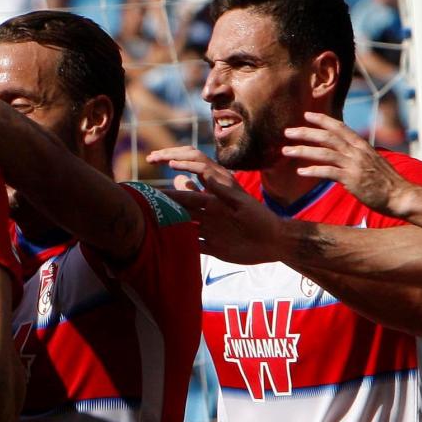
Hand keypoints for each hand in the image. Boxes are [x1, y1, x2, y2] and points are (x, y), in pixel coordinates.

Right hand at [148, 146, 286, 264]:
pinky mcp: (214, 248)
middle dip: (165, 207)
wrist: (275, 241)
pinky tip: (169, 248)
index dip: (172, 191)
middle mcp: (209, 215)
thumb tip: (203, 173)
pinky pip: (194, 245)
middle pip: (182, 210)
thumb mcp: (243, 203)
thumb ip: (223, 190)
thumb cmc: (262, 219)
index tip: (155, 192)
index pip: (188, 195)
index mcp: (214, 202)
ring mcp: (210, 232)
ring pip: (185, 227)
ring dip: (171, 226)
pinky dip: (183, 246)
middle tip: (146, 206)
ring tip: (152, 227)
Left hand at [281, 112, 415, 217]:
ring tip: (287, 150)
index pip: (339, 127)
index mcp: (362, 145)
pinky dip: (313, 170)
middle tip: (288, 131)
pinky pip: (328, 172)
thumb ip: (357, 155)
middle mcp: (357, 152)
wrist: (401, 195)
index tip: (306, 115)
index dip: (322, 120)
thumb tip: (344, 154)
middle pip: (327, 137)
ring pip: (324, 152)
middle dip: (306, 132)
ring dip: (303, 150)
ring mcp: (354, 165)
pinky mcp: (352, 180)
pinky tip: (300, 171)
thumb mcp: (372, 162)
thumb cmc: (387, 182)